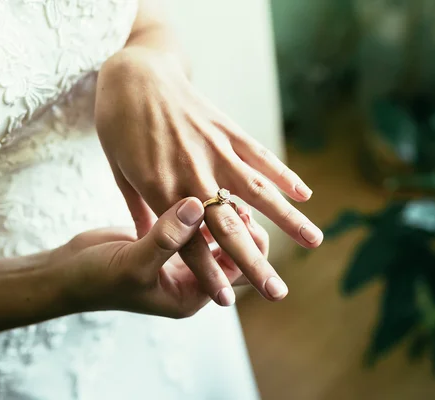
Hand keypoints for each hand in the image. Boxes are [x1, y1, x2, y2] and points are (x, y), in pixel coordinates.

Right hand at [50, 198, 268, 316]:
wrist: (66, 273)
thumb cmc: (97, 278)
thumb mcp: (133, 262)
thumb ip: (166, 237)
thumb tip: (196, 204)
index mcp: (191, 294)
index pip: (236, 271)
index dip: (245, 243)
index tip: (238, 212)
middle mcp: (191, 278)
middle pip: (232, 252)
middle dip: (238, 227)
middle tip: (233, 198)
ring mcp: (179, 258)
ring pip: (214, 234)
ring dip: (219, 214)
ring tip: (221, 187)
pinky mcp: (166, 238)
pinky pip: (192, 222)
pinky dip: (199, 207)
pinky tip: (200, 184)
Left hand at [95, 47, 322, 305]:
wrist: (133, 73)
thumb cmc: (119, 124)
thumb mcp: (119, 171)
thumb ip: (140, 209)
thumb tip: (147, 240)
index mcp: (161, 191)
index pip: (189, 243)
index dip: (209, 273)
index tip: (229, 301)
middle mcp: (193, 175)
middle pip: (230, 228)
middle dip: (256, 264)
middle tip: (279, 292)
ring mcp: (215, 151)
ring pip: (257, 192)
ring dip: (289, 219)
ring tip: (316, 242)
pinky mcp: (227, 129)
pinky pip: (260, 155)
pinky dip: (283, 174)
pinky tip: (304, 193)